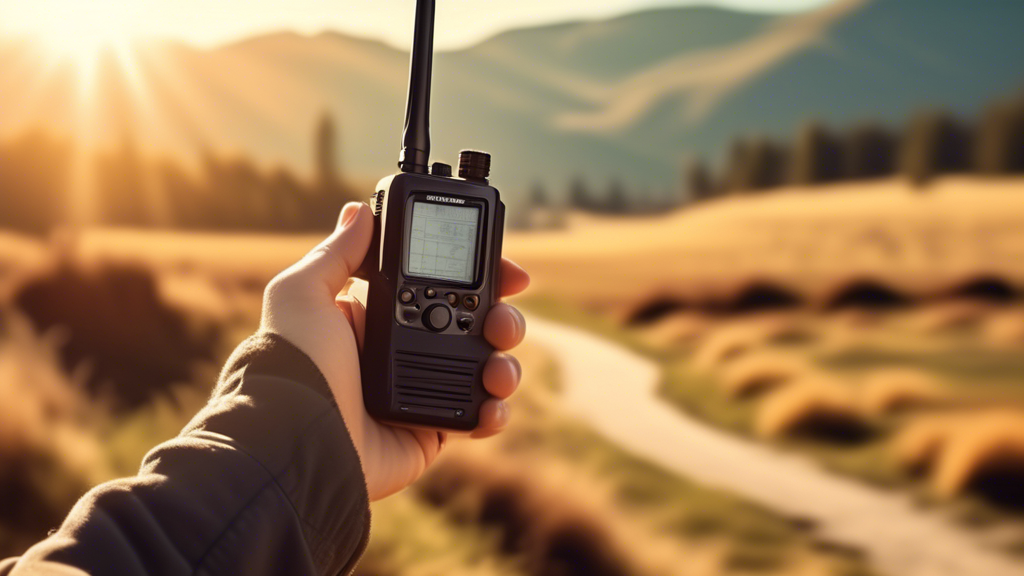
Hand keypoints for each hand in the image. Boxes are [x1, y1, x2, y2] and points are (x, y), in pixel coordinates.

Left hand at [261, 202, 529, 499]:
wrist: (299, 440)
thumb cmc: (294, 364)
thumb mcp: (303, 295)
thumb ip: (337, 253)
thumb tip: (360, 210)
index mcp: (378, 314)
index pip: (441, 283)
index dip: (480, 273)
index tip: (509, 271)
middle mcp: (404, 349)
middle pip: (475, 323)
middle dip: (503, 318)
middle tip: (503, 322)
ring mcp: (423, 390)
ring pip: (486, 367)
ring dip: (506, 364)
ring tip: (498, 371)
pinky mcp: (432, 430)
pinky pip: (478, 416)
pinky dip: (495, 410)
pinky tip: (491, 406)